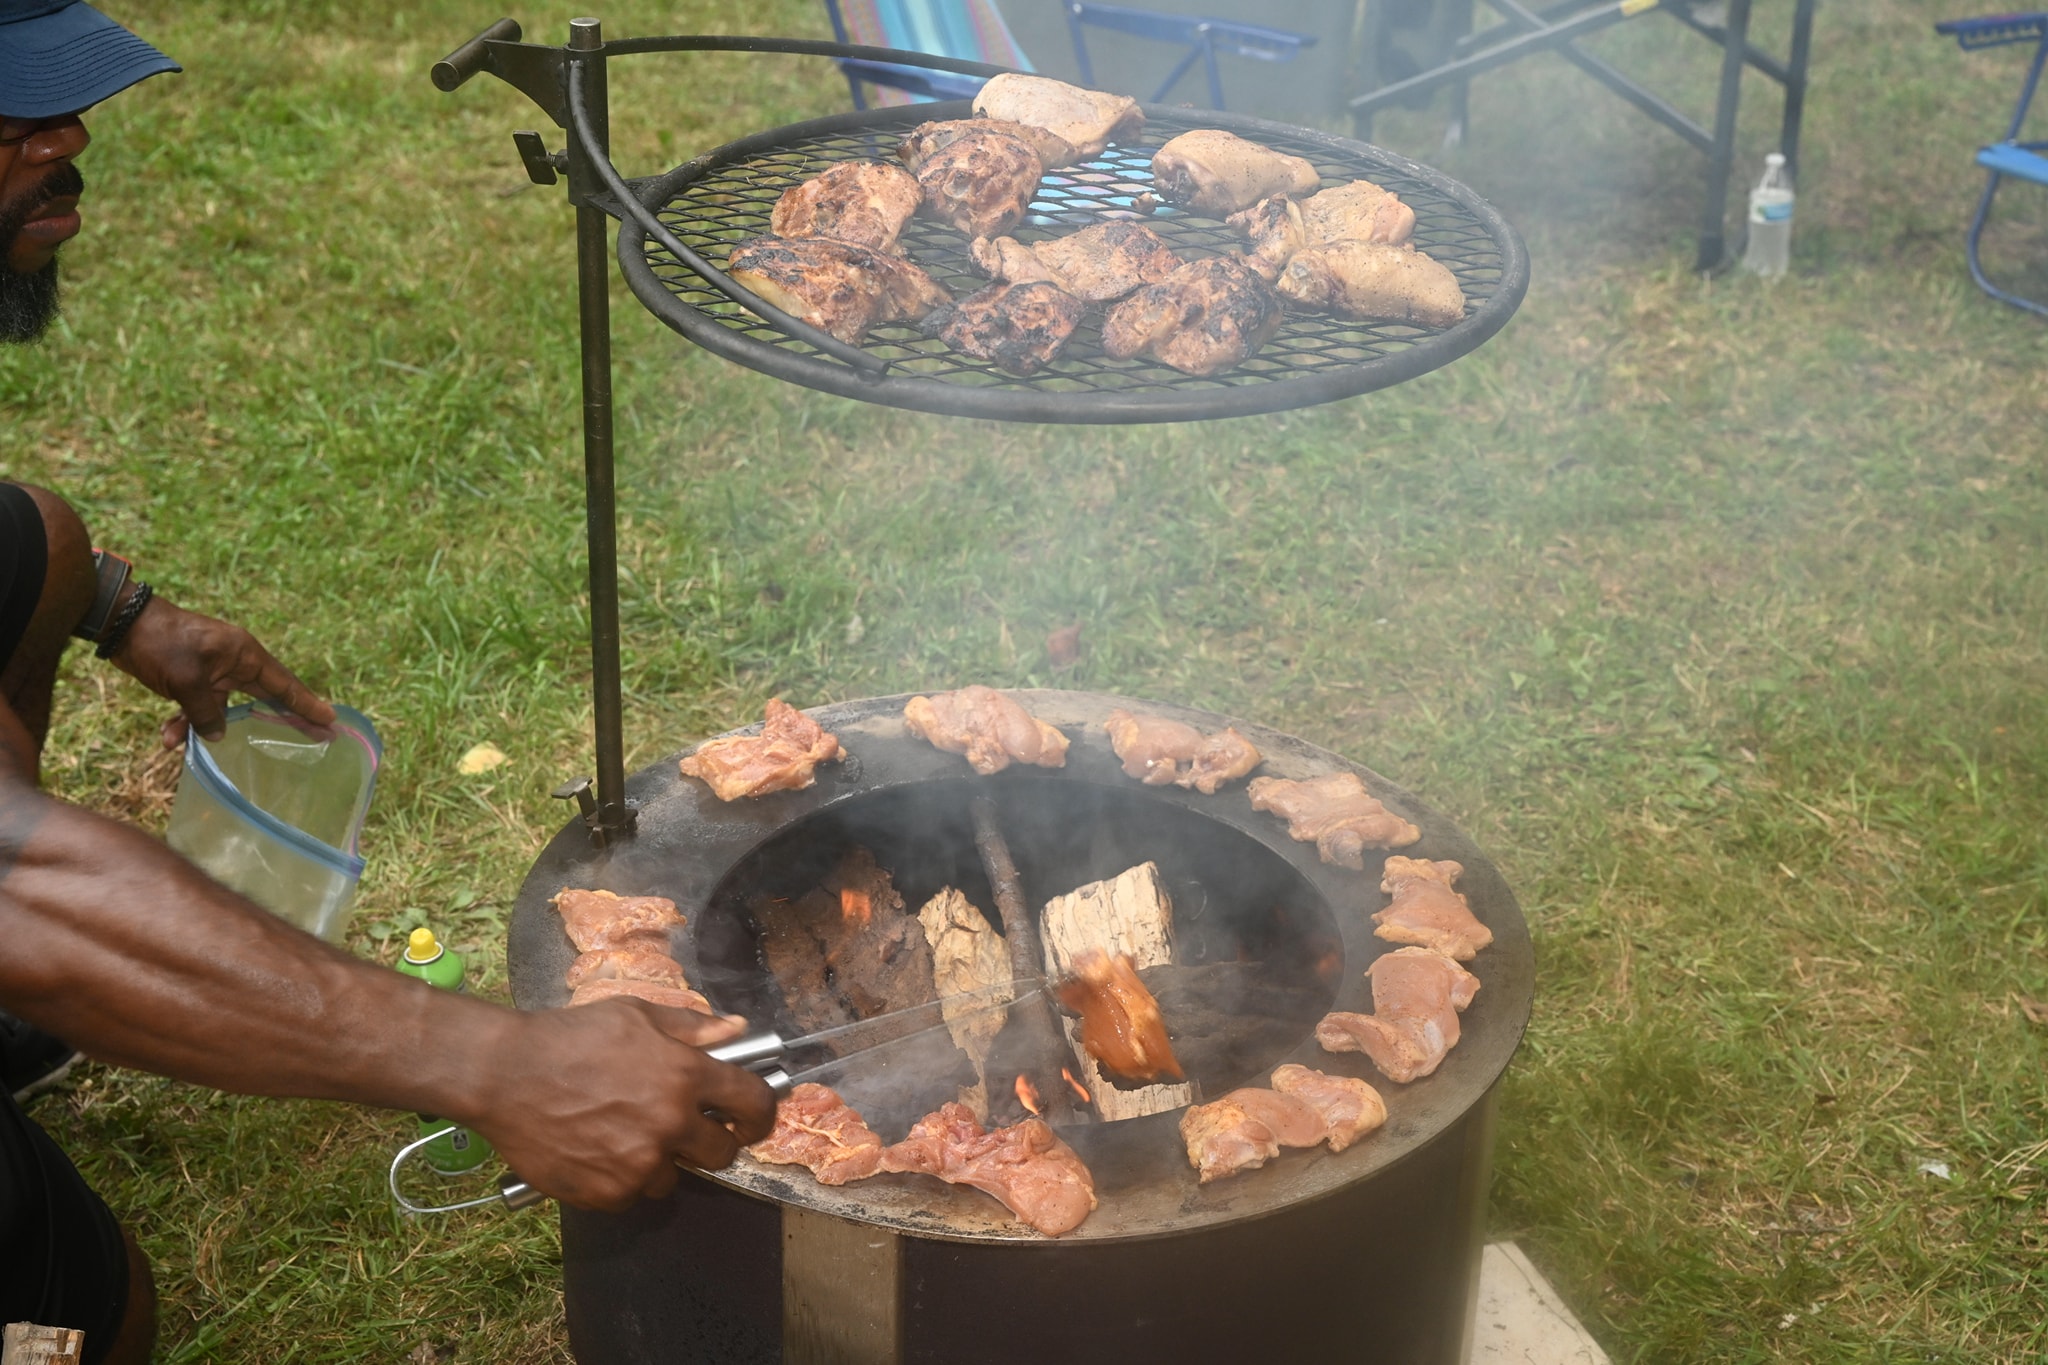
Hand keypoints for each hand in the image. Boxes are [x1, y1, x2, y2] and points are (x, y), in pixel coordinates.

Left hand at [106, 597, 337, 744]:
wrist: (122, 624)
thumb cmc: (162, 643)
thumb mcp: (186, 680)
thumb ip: (206, 712)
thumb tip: (217, 737)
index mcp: (244, 654)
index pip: (284, 685)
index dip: (307, 704)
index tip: (331, 720)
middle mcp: (235, 663)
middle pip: (266, 698)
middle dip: (280, 721)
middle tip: (315, 738)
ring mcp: (213, 672)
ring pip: (220, 710)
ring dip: (200, 727)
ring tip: (175, 743)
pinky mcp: (192, 679)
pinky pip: (196, 708)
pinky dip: (182, 722)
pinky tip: (165, 736)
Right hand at [464, 1002, 777, 1211]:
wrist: (503, 1075)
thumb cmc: (569, 1037)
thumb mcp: (635, 1015)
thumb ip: (692, 1028)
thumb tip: (737, 1030)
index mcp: (684, 1075)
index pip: (754, 1103)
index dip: (760, 1113)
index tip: (751, 1119)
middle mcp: (669, 1123)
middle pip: (722, 1153)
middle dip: (711, 1142)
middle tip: (684, 1128)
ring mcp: (638, 1163)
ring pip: (674, 1177)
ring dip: (660, 1161)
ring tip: (624, 1133)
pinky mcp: (607, 1192)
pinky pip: (632, 1194)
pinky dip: (622, 1179)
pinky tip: (597, 1150)